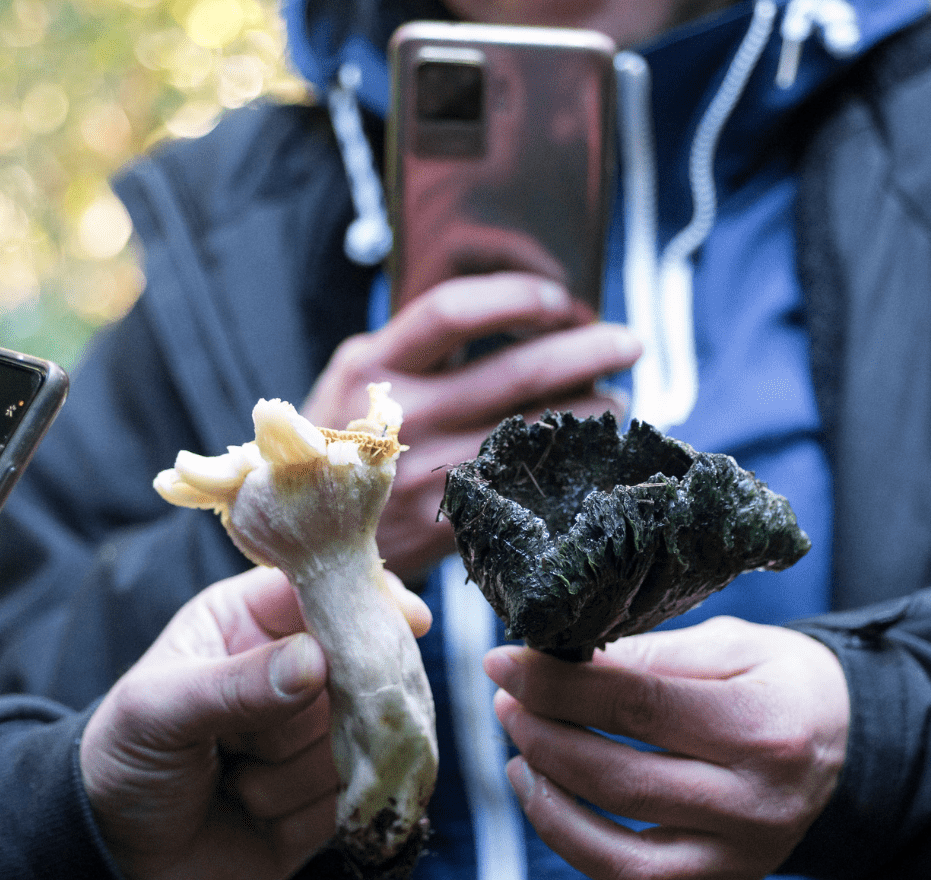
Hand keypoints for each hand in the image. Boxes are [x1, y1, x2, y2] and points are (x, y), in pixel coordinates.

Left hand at [81, 566, 430, 879]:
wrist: (115, 863)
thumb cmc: (122, 763)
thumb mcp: (157, 712)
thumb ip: (233, 685)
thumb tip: (315, 661)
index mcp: (248, 622)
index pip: (320, 590)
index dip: (364, 601)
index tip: (409, 621)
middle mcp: (292, 670)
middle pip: (362, 669)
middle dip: (325, 711)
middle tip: (268, 739)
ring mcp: (315, 734)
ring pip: (361, 740)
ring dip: (295, 773)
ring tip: (236, 784)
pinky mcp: (329, 797)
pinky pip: (356, 797)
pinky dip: (307, 813)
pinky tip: (257, 816)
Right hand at [301, 272, 639, 583]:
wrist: (301, 531)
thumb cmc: (341, 438)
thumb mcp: (359, 376)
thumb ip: (418, 345)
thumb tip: (512, 306)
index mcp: (374, 366)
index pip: (454, 312)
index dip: (517, 298)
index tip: (559, 299)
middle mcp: (399, 416)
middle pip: (516, 372)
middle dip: (586, 351)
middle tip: (629, 343)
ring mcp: (423, 474)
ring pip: (534, 433)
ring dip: (591, 413)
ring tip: (617, 401)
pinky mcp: (445, 524)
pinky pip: (524, 487)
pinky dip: (567, 467)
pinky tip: (591, 457)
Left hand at [485, 617, 848, 879]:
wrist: (849, 738)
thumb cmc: (779, 679)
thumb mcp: (734, 645)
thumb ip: (653, 655)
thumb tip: (560, 662)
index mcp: (761, 728)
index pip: (637, 707)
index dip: (558, 686)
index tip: (502, 662)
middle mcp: (754, 805)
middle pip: (621, 785)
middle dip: (545, 742)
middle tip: (507, 707)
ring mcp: (742, 859)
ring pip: (627, 864)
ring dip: (553, 820)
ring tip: (520, 770)